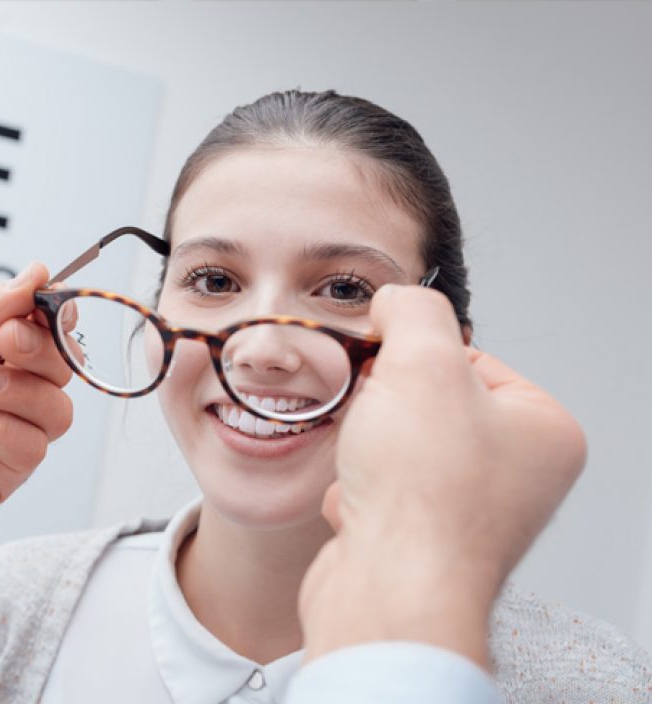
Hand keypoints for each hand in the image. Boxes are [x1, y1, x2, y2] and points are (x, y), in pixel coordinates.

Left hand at [0, 262, 72, 544]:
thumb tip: (35, 277)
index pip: (40, 326)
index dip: (51, 312)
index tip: (42, 299)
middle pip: (59, 366)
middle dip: (40, 348)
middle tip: (3, 342)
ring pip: (56, 410)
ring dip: (20, 391)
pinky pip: (30, 450)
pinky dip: (2, 429)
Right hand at [298, 285, 584, 666]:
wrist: (389, 591)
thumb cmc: (423, 496)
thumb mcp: (422, 362)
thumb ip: (412, 312)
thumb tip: (395, 306)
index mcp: (542, 431)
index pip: (469, 357)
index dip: (414, 356)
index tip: (385, 365)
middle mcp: (515, 475)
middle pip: (427, 400)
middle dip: (383, 404)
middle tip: (375, 417)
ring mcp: (469, 512)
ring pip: (395, 444)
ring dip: (364, 446)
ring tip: (366, 468)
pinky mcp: (422, 540)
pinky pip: (376, 489)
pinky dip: (356, 489)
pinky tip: (360, 506)